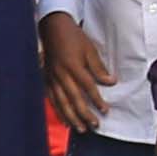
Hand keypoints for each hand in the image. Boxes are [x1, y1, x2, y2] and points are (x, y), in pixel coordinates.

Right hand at [38, 16, 112, 135]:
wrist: (52, 27)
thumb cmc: (73, 37)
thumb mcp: (90, 49)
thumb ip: (98, 67)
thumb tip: (110, 81)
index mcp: (73, 66)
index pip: (87, 87)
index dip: (96, 100)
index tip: (105, 110)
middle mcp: (61, 75)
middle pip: (73, 98)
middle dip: (84, 114)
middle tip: (94, 125)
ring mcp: (51, 78)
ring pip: (61, 102)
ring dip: (71, 117)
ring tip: (80, 128)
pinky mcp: (46, 79)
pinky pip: (51, 98)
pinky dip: (58, 111)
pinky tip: (65, 120)